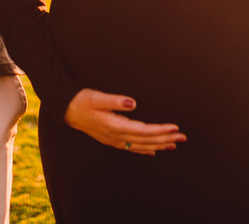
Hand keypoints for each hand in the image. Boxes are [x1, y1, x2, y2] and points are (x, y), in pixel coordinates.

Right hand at [63, 89, 185, 155]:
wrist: (66, 109)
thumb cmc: (81, 100)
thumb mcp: (97, 97)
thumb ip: (116, 101)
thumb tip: (133, 103)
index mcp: (115, 126)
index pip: (144, 131)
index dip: (160, 130)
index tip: (174, 128)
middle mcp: (116, 136)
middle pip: (146, 141)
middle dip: (165, 139)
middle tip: (183, 138)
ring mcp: (114, 140)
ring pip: (141, 146)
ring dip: (158, 145)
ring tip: (174, 144)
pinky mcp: (111, 139)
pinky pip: (132, 147)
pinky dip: (144, 149)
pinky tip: (152, 151)